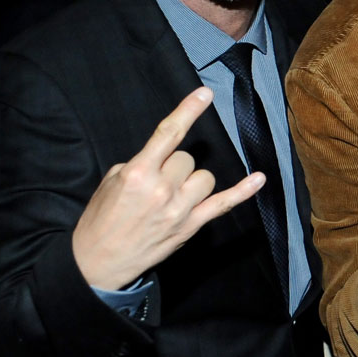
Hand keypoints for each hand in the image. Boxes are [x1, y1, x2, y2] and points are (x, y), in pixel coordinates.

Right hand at [72, 87, 264, 290]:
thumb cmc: (101, 219)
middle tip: (155, 185)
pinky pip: (224, 204)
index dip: (188, 111)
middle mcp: (162, 189)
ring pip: (205, 177)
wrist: (97, 263)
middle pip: (187, 159)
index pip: (168, 133)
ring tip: (171, 198)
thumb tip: (164, 156)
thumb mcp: (111, 182)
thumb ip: (141, 164)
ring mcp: (180, 209)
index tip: (205, 93)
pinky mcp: (191, 226)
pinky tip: (259, 178)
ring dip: (191, 182)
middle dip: (174, 166)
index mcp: (138, 173)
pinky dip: (243, 191)